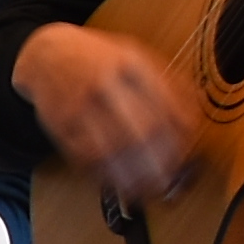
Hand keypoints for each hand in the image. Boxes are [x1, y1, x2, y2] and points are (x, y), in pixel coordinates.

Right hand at [16, 23, 197, 208]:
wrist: (47, 53)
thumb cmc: (99, 58)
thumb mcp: (136, 54)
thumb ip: (167, 81)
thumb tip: (196, 116)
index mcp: (131, 63)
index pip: (166, 104)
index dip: (182, 136)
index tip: (190, 153)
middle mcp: (104, 83)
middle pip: (140, 131)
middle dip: (160, 163)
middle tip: (170, 180)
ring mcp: (79, 105)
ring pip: (111, 150)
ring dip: (133, 176)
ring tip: (148, 190)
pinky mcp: (59, 124)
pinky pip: (84, 157)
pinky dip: (105, 176)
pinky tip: (119, 182)